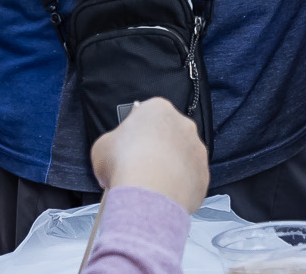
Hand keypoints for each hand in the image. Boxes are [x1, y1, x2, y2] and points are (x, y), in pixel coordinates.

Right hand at [90, 96, 208, 214]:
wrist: (148, 192)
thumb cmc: (125, 164)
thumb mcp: (101, 147)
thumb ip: (111, 145)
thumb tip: (112, 156)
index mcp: (158, 109)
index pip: (148, 116)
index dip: (135, 134)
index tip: (127, 149)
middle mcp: (183, 125)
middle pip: (168, 137)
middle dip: (155, 151)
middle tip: (137, 169)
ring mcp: (197, 150)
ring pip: (181, 159)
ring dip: (168, 169)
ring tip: (149, 187)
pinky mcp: (203, 174)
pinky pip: (189, 180)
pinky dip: (177, 189)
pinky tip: (161, 197)